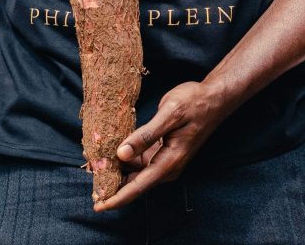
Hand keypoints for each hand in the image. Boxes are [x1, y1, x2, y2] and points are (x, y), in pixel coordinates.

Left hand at [94, 80, 226, 211]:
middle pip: (136, 184)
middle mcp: (168, 167)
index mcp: (170, 161)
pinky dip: (126, 161)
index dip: (117, 197)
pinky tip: (112, 154)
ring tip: (96, 169)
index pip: (139, 186)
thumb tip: (122, 154)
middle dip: (113, 187)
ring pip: (137, 173)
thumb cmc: (194, 103)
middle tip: (91, 185)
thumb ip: (146, 135)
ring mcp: (166, 160)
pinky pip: (141, 163)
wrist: (213, 98)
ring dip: (118, 174)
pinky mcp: (164, 152)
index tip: (98, 206)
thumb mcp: (169, 114)